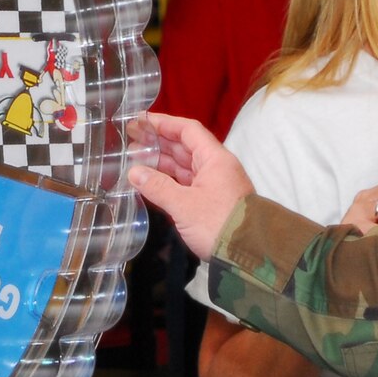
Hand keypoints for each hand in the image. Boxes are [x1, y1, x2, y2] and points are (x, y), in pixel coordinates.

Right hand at [127, 113, 254, 257]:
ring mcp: (213, 185)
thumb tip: (134, 172)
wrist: (247, 255)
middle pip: (184, 147)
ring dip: (160, 162)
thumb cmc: (218, 223)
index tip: (141, 121)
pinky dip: (167, 181)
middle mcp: (216, 167)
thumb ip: (157, 186)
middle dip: (158, 142)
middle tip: (130, 139)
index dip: (164, 123)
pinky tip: (148, 181)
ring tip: (133, 159)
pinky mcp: (209, 203)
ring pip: (183, 167)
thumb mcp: (184, 205)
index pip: (188, 130)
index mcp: (215, 159)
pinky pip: (185, 184)